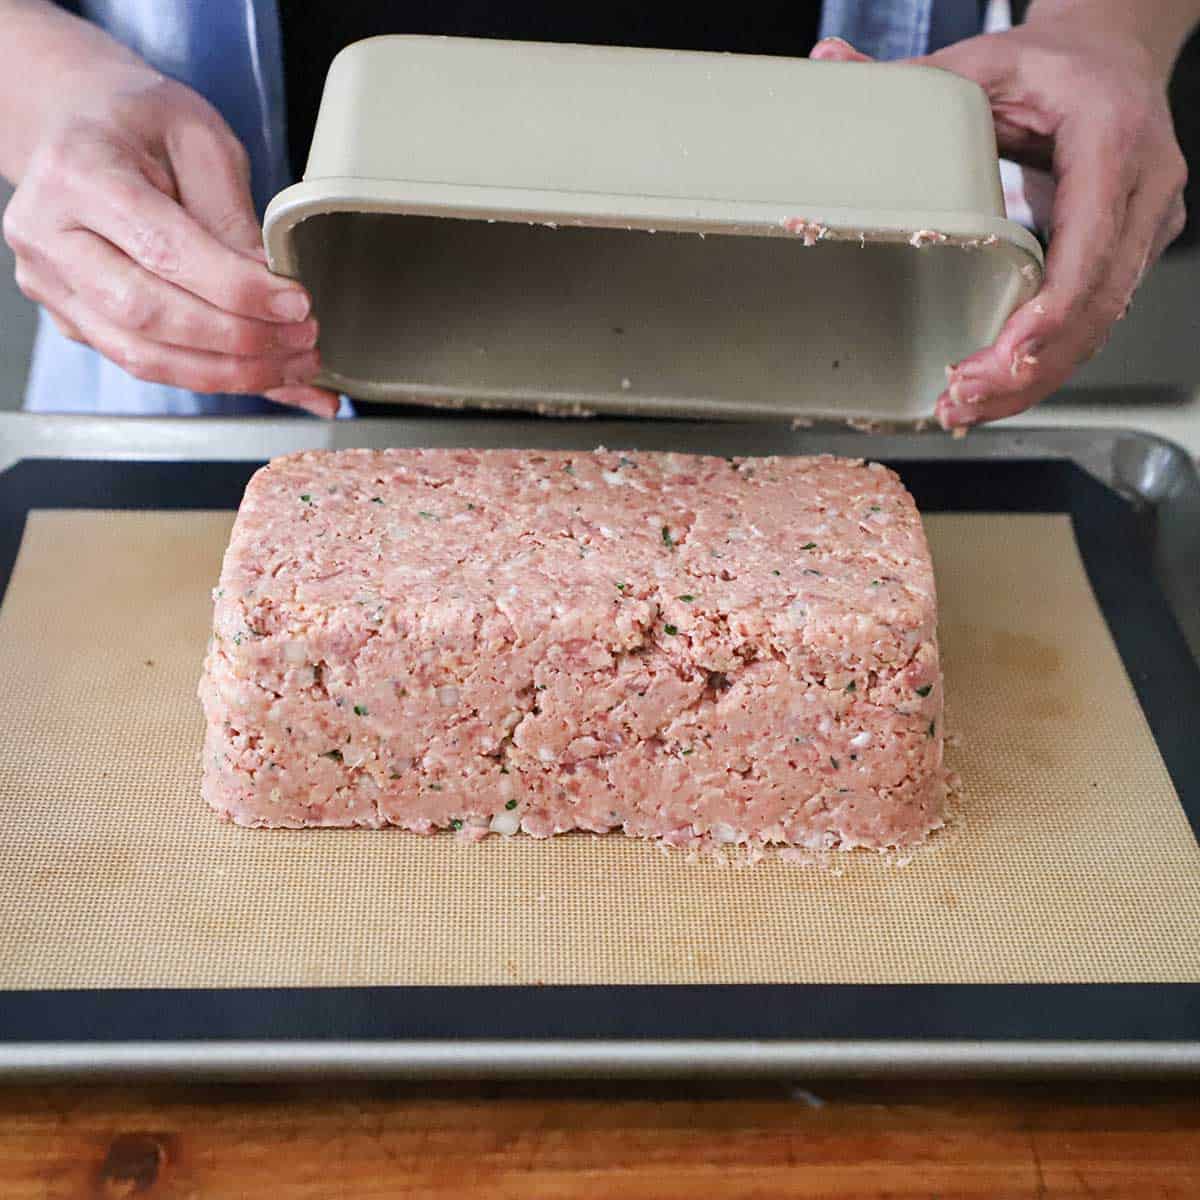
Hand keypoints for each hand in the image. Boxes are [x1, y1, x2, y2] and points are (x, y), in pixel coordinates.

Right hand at [2, 69, 338, 415]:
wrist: (82, 127)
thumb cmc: (141, 124)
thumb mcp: (199, 139)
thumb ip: (232, 216)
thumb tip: (272, 293)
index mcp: (77, 173)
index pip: (163, 249)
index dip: (237, 288)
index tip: (296, 303)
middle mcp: (47, 235)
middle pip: (149, 315)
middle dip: (240, 339)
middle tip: (303, 340)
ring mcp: (53, 286)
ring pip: (145, 357)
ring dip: (231, 373)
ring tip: (294, 364)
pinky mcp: (73, 321)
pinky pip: (147, 366)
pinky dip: (214, 379)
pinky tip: (267, 377)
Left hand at [813, 24, 1187, 428]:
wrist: (1113, 56)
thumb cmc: (1052, 63)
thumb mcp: (983, 60)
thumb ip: (912, 79)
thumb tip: (828, 66)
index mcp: (1112, 140)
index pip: (1093, 242)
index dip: (1054, 310)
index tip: (1010, 353)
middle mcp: (1142, 191)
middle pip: (1097, 304)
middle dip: (1032, 365)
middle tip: (962, 400)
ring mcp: (1142, 228)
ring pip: (1098, 326)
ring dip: (1034, 378)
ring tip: (965, 409)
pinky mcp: (1125, 254)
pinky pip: (1090, 321)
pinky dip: (1043, 361)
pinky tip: (994, 390)